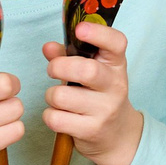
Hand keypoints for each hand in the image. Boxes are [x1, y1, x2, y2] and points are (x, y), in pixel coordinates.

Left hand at [43, 23, 143, 164]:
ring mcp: (105, 110)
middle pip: (86, 71)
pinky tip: (59, 115)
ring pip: (62, 96)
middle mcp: (115, 86)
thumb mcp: (90, 72)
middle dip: (59, 67)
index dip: (98, 33)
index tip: (80, 29)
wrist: (117, 135)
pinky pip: (56, 118)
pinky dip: (50, 116)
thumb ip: (68, 56)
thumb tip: (47, 47)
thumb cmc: (98, 96)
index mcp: (116, 65)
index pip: (117, 43)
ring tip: (58, 98)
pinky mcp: (92, 130)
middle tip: (52, 70)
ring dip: (51, 95)